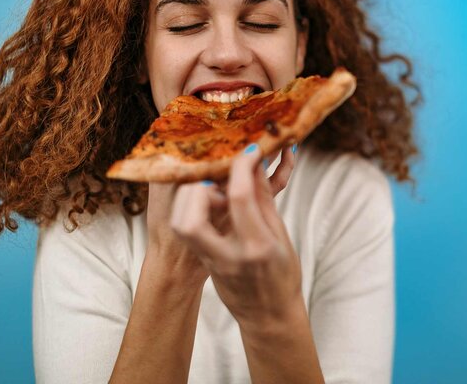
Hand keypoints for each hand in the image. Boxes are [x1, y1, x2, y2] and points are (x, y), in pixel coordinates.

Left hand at [169, 144, 301, 331]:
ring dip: (193, 197)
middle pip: (194, 216)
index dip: (243, 166)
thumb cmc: (282, 275)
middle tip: (218, 170)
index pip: (241, 197)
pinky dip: (194, 207)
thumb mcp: (280, 236)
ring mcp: (212, 262)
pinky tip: (211, 198)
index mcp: (258, 247)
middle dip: (201, 184)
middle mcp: (229, 256)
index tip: (250, 150)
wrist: (268, 316)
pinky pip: (189, 229)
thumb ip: (264, 200)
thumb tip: (255, 164)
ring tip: (214, 185)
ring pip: (184, 224)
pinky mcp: (203, 262)